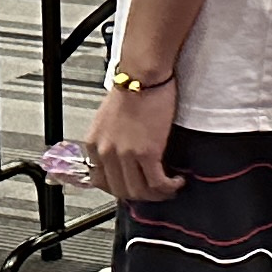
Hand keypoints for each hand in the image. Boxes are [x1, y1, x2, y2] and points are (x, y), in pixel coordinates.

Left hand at [88, 74, 182, 200]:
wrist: (143, 75)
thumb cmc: (131, 89)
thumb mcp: (107, 119)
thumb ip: (110, 141)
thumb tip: (122, 156)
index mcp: (95, 144)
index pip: (101, 181)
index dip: (121, 188)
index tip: (134, 187)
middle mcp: (106, 152)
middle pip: (121, 191)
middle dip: (141, 196)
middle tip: (155, 192)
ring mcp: (125, 154)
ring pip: (140, 191)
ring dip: (157, 195)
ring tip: (169, 188)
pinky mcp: (147, 153)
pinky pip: (157, 183)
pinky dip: (169, 187)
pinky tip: (177, 182)